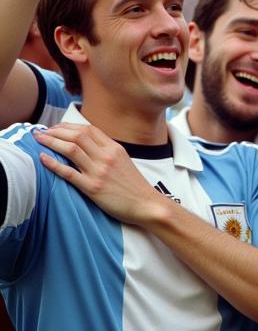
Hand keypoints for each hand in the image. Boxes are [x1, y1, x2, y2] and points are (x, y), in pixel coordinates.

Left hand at [33, 123, 168, 225]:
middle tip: (41, 132)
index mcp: (115, 148)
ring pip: (72, 150)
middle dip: (56, 131)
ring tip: (38, 140)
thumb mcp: (124, 161)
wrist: (146, 204)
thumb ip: (107, 151)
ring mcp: (100, 172)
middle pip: (78, 136)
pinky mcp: (93, 188)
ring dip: (52, 142)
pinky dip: (54, 164)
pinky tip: (43, 158)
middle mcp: (107, 156)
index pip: (89, 129)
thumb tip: (87, 144)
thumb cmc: (133, 185)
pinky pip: (69, 173)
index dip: (68, 126)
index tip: (55, 128)